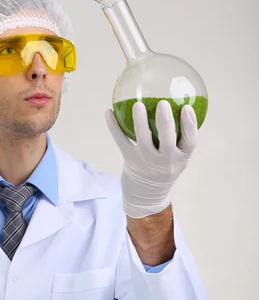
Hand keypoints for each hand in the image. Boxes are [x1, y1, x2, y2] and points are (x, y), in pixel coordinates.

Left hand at [105, 100, 197, 217]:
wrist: (147, 196)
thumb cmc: (164, 169)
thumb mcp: (177, 158)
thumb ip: (178, 138)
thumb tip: (178, 102)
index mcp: (181, 157)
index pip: (190, 141)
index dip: (190, 125)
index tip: (187, 108)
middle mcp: (165, 161)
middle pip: (167, 140)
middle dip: (165, 122)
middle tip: (162, 103)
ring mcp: (146, 161)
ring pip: (143, 140)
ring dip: (140, 122)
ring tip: (137, 105)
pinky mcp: (130, 160)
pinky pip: (121, 141)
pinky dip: (113, 127)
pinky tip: (108, 112)